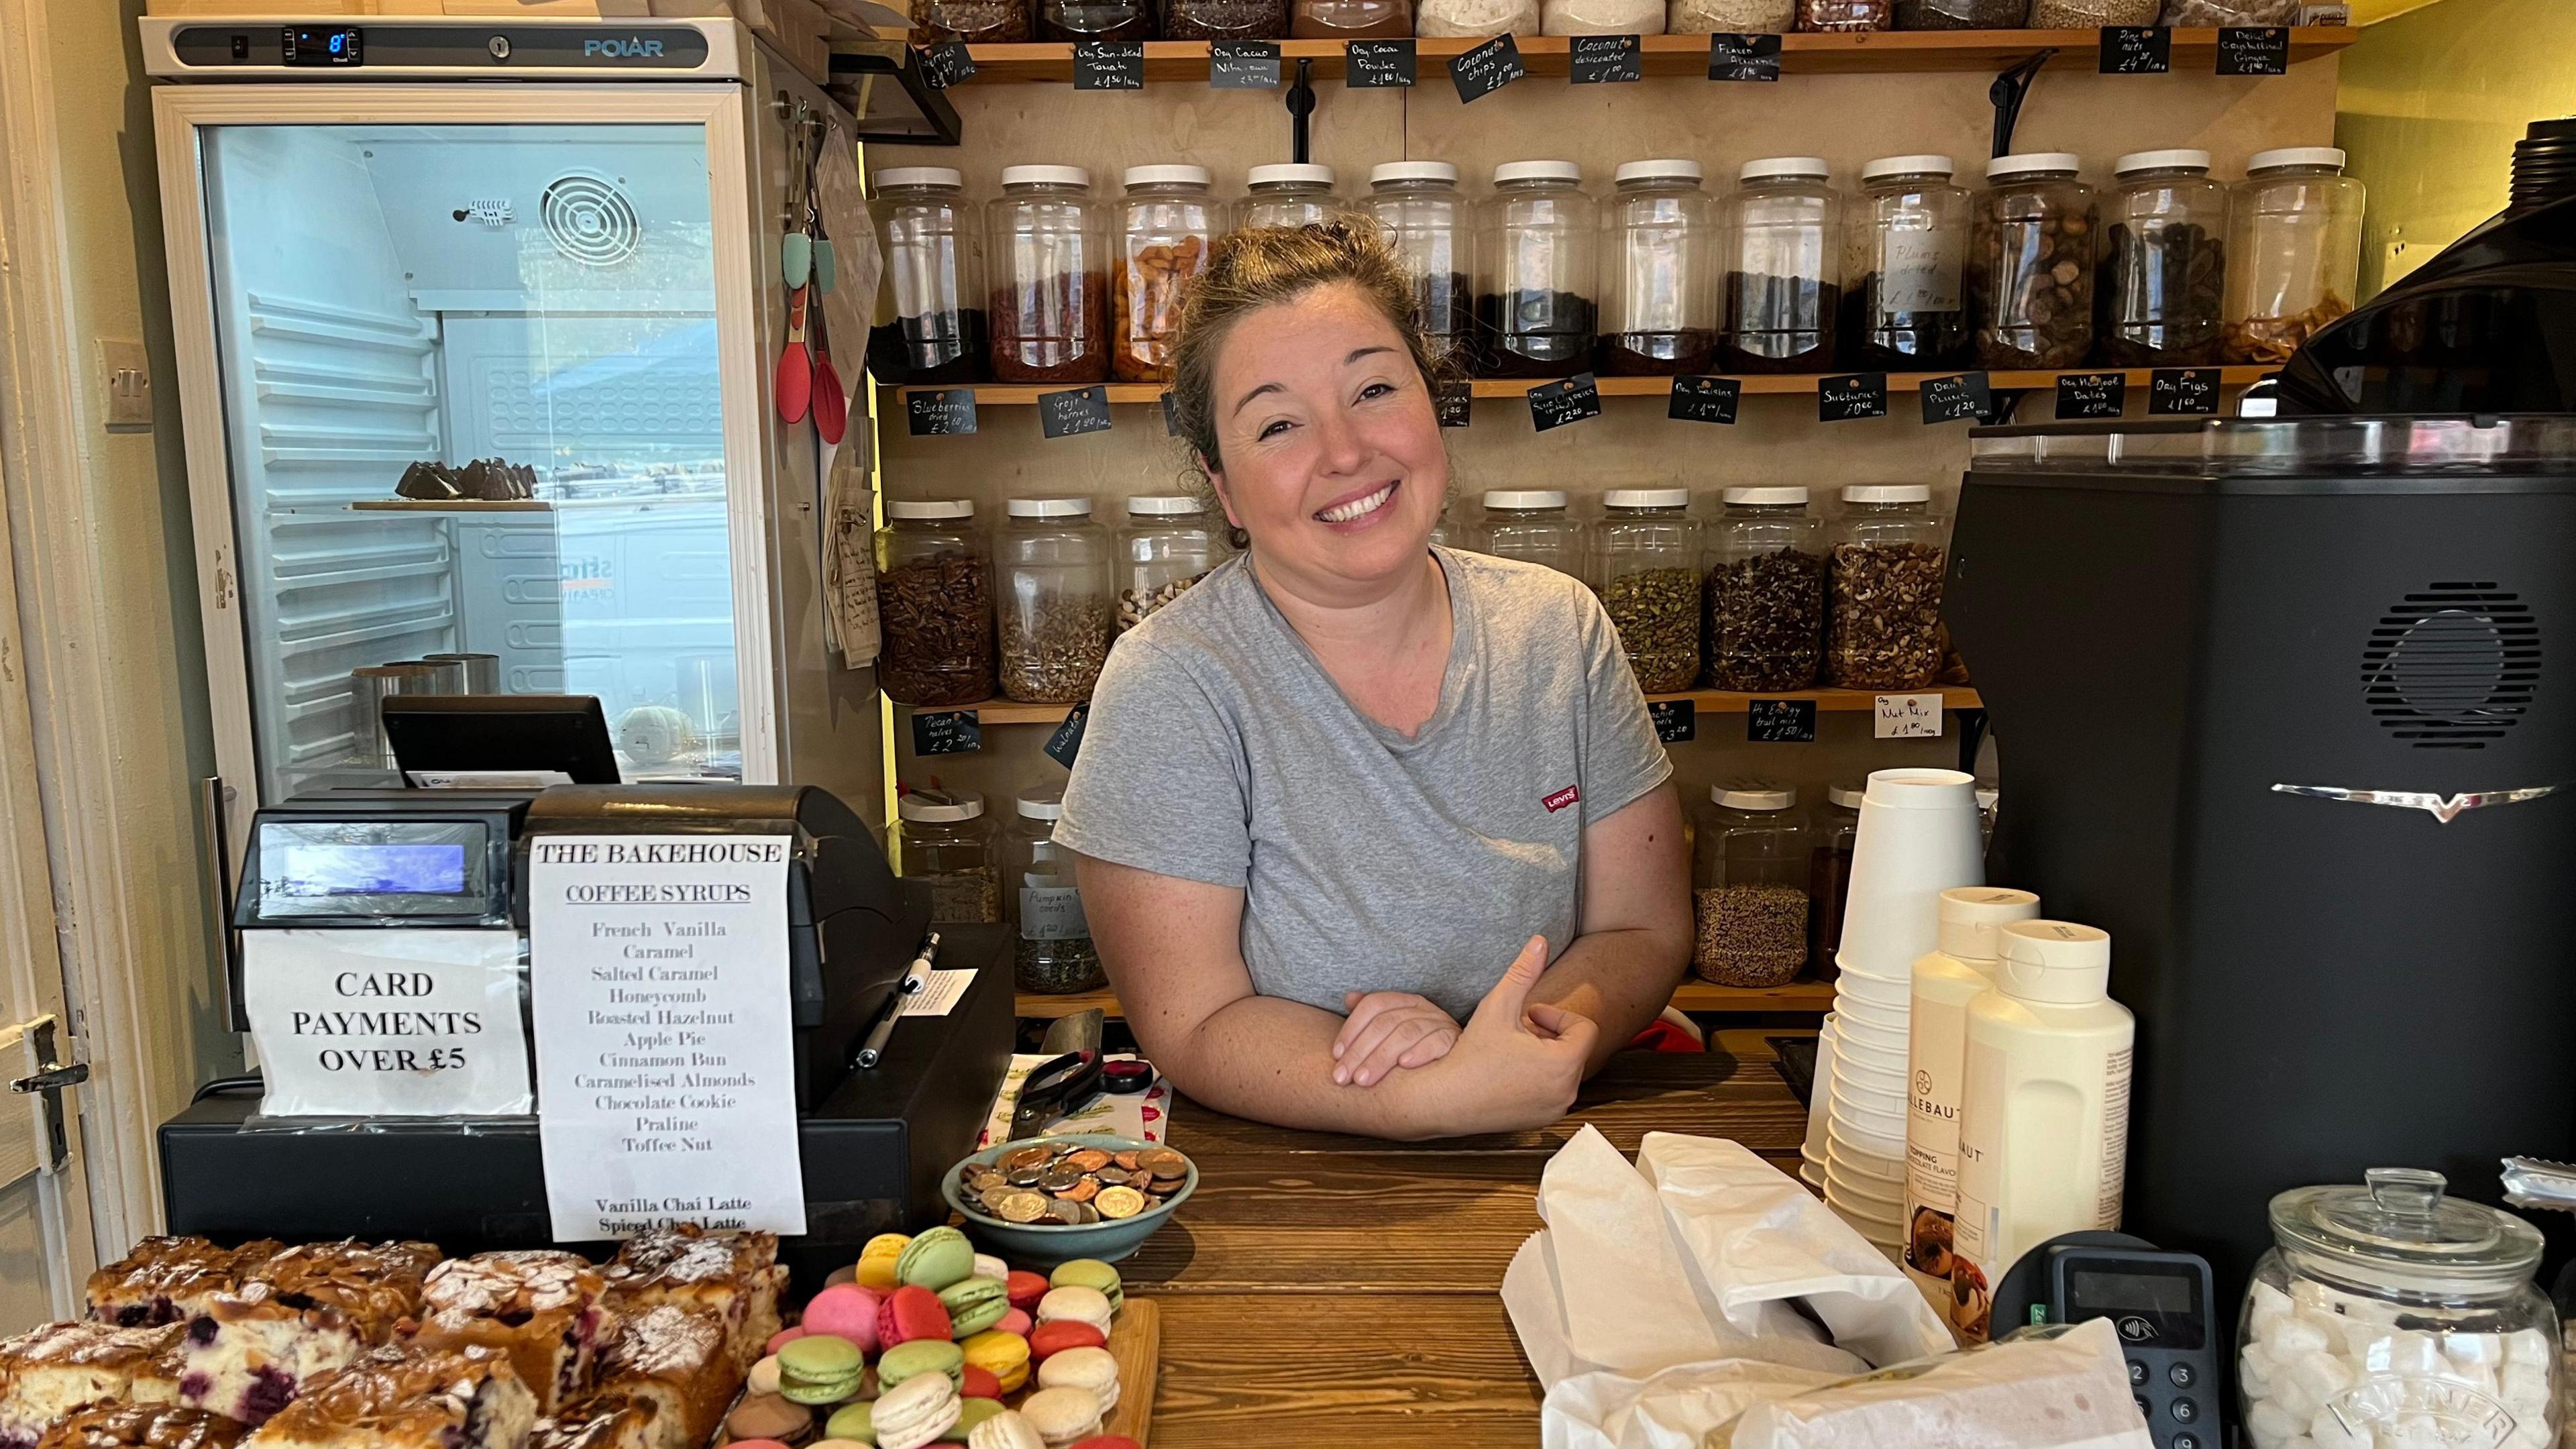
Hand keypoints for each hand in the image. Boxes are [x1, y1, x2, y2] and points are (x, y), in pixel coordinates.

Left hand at [1333, 991, 1461, 1086]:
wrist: (1457, 1066)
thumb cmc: (1413, 1050)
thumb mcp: (1390, 1033)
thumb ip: (1368, 1018)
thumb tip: (1349, 998)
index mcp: (1404, 1001)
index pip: (1374, 1005)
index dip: (1352, 1029)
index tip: (1336, 1055)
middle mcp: (1422, 1008)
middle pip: (1386, 1022)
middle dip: (1360, 1051)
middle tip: (1343, 1077)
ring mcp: (1440, 1022)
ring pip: (1407, 1032)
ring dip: (1382, 1057)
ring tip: (1364, 1080)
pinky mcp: (1455, 1040)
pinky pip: (1438, 1041)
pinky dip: (1421, 1051)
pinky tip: (1404, 1065)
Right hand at [1425, 936, 1598, 1135]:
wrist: (1443, 1099)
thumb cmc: (1471, 1054)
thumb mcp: (1498, 1006)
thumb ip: (1523, 972)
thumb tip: (1541, 940)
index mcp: (1565, 1063)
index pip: (1584, 1029)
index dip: (1556, 1017)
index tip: (1528, 1014)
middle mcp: (1567, 1091)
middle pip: (1574, 1049)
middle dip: (1549, 1036)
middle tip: (1516, 1031)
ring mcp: (1555, 1109)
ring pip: (1563, 1070)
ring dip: (1544, 1055)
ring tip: (1511, 1049)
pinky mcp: (1541, 1121)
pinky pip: (1553, 1091)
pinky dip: (1538, 1078)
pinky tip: (1507, 1071)